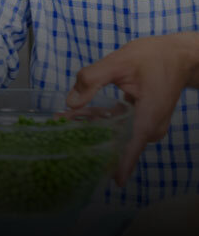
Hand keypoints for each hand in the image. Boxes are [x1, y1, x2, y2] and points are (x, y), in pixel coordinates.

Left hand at [67, 32, 198, 186]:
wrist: (179, 55)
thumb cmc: (154, 57)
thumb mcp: (119, 62)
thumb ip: (93, 79)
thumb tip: (70, 102)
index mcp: (148, 118)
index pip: (132, 148)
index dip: (120, 165)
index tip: (109, 181)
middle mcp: (150, 127)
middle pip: (118, 141)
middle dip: (89, 139)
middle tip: (57, 133)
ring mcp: (148, 125)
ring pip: (116, 133)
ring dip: (90, 127)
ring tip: (60, 120)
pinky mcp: (143, 120)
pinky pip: (120, 125)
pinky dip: (101, 120)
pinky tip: (77, 114)